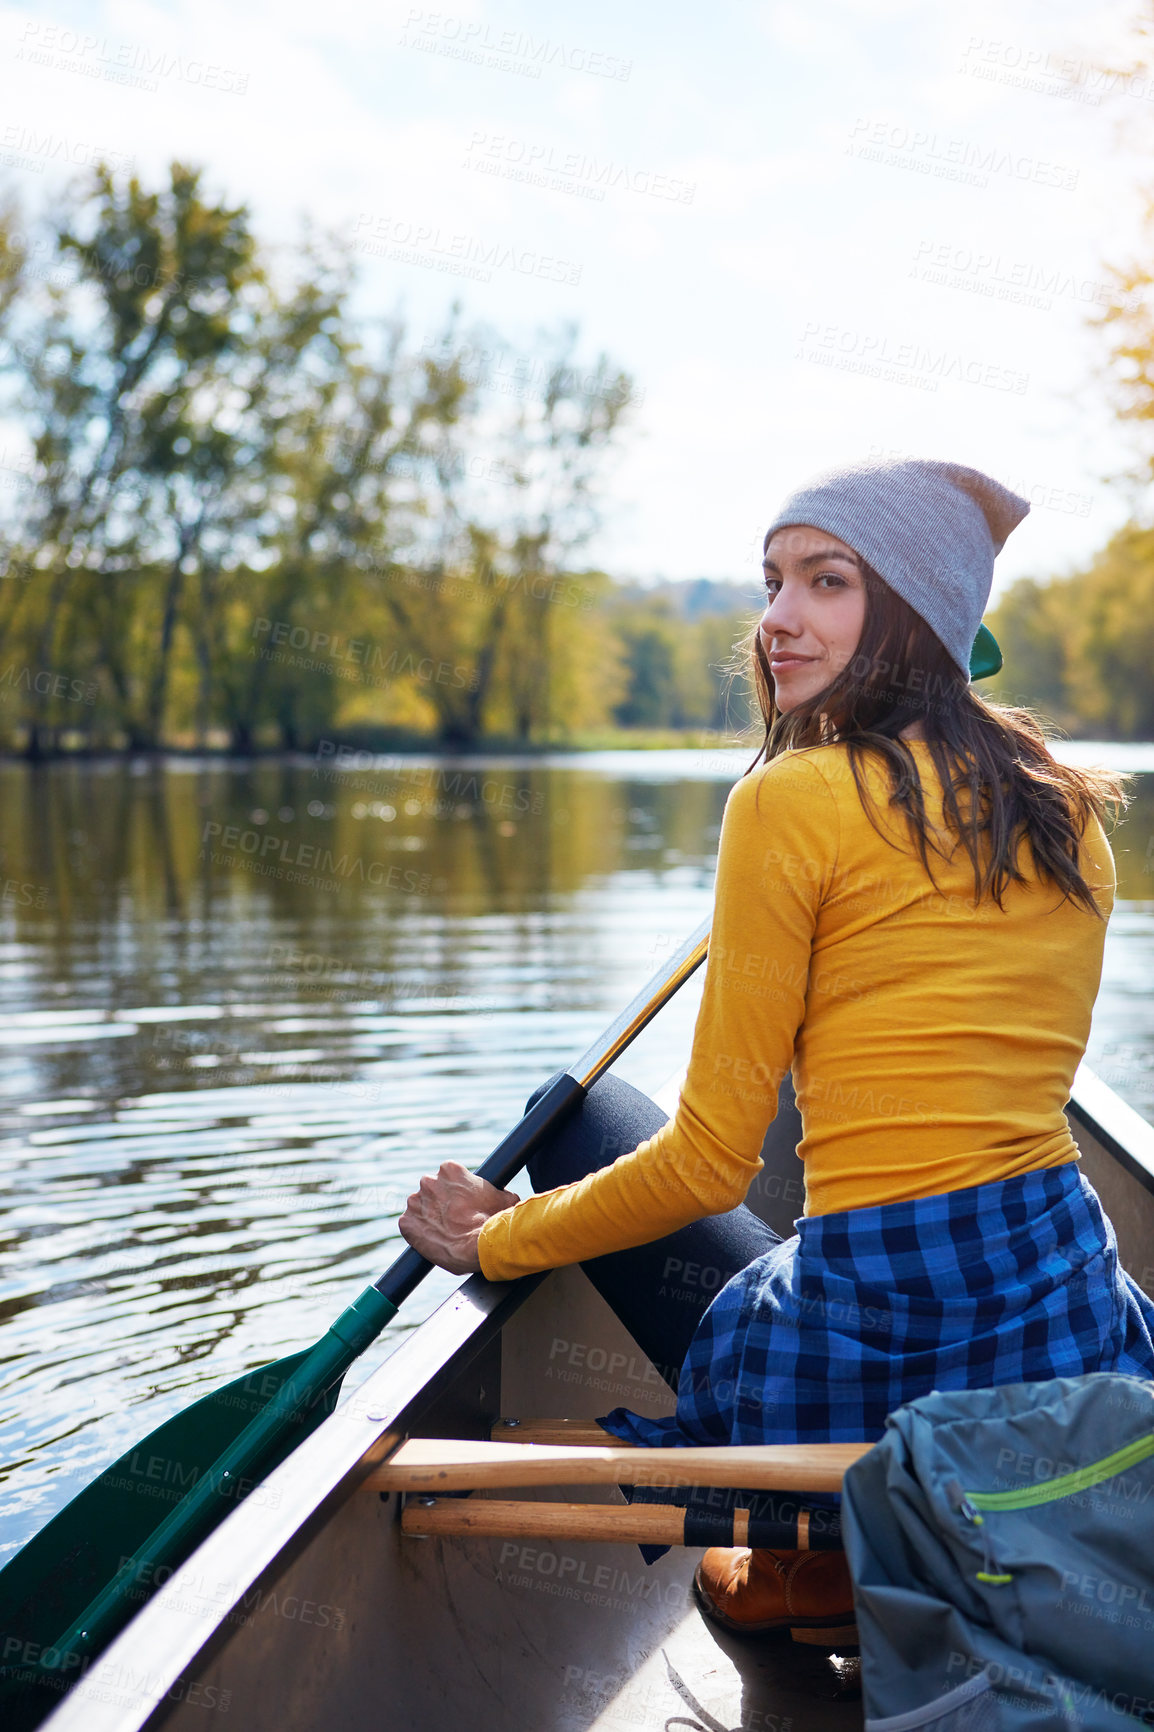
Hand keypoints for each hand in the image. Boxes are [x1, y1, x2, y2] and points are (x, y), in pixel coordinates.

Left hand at [398, 1161, 520, 1274]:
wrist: (480, 1246)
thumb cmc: (495, 1220)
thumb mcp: (504, 1197)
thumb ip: (497, 1191)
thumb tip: (504, 1195)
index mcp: (450, 1170)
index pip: (447, 1176)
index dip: (455, 1191)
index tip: (462, 1203)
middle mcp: (428, 1181)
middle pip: (431, 1190)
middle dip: (440, 1202)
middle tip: (454, 1219)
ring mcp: (415, 1203)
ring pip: (419, 1208)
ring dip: (428, 1217)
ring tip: (444, 1232)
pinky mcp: (407, 1224)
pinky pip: (409, 1226)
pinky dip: (417, 1233)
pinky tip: (432, 1240)